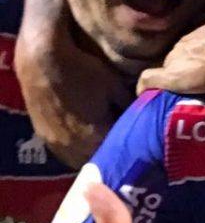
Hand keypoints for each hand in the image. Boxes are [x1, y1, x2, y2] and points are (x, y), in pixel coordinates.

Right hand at [15, 34, 132, 168]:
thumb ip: (130, 108)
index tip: (139, 139)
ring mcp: (57, 145)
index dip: (131, 147)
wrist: (42, 61)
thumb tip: (143, 119)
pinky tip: (85, 138)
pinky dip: (78, 150)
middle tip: (123, 140)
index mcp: (96, 137)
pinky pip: (66, 154)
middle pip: (100, 161)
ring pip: (81, 161)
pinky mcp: (44, 139)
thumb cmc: (82, 70)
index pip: (121, 154)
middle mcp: (74, 148)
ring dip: (93, 154)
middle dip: (113, 153)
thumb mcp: (114, 86)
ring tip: (104, 140)